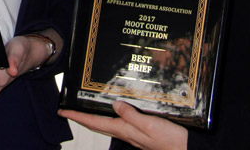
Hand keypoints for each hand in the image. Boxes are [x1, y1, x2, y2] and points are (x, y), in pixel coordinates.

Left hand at [59, 101, 188, 149]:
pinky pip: (119, 124)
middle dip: (81, 117)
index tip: (63, 112)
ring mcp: (132, 133)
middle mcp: (125, 132)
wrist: (186, 148)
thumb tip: (114, 104)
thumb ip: (131, 115)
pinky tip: (114, 112)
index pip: (95, 122)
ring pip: (107, 124)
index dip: (78, 116)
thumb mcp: (150, 124)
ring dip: (94, 117)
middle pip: (97, 124)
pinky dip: (110, 117)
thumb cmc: (170, 139)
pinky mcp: (141, 132)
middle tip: (68, 111)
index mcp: (124, 130)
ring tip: (85, 109)